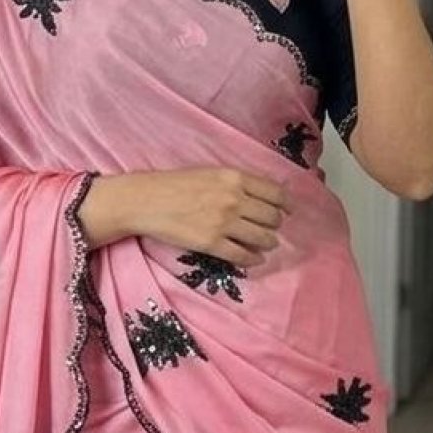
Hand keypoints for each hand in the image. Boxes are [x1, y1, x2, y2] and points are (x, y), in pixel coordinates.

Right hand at [81, 168, 292, 264]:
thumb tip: (263, 195)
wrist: (146, 201)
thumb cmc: (175, 184)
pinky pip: (243, 255)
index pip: (275, 193)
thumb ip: (237, 182)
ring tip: (265, 244)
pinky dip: (253, 259)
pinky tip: (254, 259)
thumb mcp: (211, 173)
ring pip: (263, 238)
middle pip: (272, 217)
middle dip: (275, 225)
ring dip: (268, 243)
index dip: (285, 205)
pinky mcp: (212, 244)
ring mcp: (224, 223)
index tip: (287, 211)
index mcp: (235, 177)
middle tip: (271, 229)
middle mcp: (234, 199)